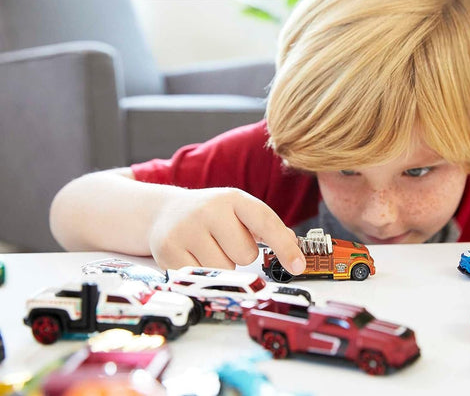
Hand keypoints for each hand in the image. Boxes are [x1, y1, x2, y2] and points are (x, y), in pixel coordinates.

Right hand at [148, 187, 305, 272]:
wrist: (165, 212)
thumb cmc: (212, 216)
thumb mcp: (239, 212)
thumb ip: (267, 227)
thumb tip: (293, 246)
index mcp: (232, 198)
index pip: (265, 222)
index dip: (284, 246)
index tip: (298, 266)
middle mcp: (208, 210)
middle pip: (246, 254)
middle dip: (241, 256)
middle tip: (225, 243)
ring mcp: (186, 229)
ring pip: (224, 270)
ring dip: (221, 267)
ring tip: (208, 249)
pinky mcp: (168, 250)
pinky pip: (201, 278)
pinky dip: (202, 274)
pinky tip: (193, 257)